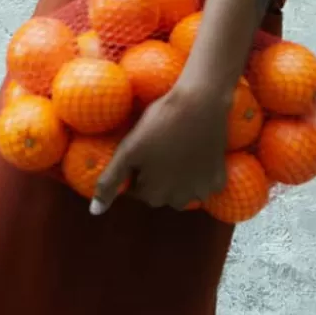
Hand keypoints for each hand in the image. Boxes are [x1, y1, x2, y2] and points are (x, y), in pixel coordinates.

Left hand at [90, 79, 231, 213]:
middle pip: (162, 194)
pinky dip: (200, 174)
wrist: (201, 102)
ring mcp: (202, 192)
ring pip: (184, 192)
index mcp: (155, 196)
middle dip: (158, 178)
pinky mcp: (219, 179)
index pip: (139, 192)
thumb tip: (95, 212)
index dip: (138, 171)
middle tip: (159, 148)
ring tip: (177, 150)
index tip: (142, 151)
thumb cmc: (160, 123)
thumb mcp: (128, 151)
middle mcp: (180, 201)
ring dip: (179, 179)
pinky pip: (205, 184)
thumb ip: (110, 182)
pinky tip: (196, 154)